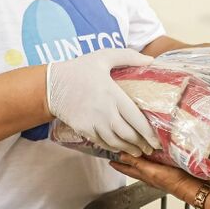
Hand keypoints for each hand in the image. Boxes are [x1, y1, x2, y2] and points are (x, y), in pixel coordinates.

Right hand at [46, 49, 161, 155]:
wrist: (51, 85)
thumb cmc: (79, 69)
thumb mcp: (104, 56)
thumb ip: (128, 56)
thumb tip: (150, 60)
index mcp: (112, 94)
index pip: (136, 119)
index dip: (148, 133)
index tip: (157, 141)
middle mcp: (104, 111)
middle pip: (128, 134)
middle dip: (142, 144)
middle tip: (152, 149)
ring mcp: (93, 122)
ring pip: (116, 142)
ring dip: (129, 149)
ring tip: (139, 152)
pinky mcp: (83, 129)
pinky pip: (101, 142)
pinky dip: (113, 148)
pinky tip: (120, 148)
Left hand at [110, 153, 201, 203]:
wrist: (190, 186)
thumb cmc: (171, 180)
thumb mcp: (151, 170)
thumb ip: (137, 163)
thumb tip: (121, 155)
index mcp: (143, 174)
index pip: (126, 168)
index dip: (117, 164)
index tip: (108, 158)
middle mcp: (149, 174)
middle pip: (133, 166)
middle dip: (125, 160)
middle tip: (118, 152)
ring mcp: (158, 172)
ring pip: (143, 164)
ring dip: (137, 157)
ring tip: (133, 149)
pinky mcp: (167, 169)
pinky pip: (154, 162)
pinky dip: (149, 157)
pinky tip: (153, 153)